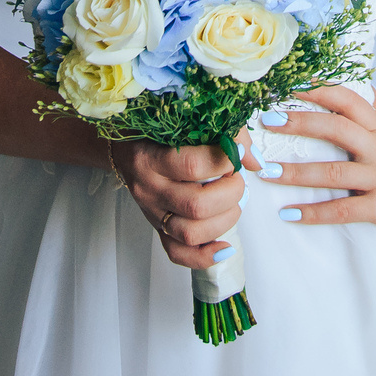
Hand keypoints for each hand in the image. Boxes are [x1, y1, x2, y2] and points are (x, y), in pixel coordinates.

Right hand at [112, 137, 244, 270]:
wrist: (122, 149)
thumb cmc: (152, 130)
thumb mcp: (179, 120)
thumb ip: (221, 131)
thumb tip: (254, 160)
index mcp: (150, 158)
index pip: (192, 166)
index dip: (224, 160)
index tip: (237, 151)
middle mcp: (149, 189)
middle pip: (196, 205)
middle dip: (230, 193)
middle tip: (237, 178)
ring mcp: (152, 213)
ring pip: (190, 233)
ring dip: (224, 221)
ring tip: (234, 203)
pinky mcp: (157, 229)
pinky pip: (178, 253)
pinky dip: (205, 256)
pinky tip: (224, 247)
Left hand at [245, 86, 375, 249]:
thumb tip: (357, 82)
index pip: (348, 98)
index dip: (319, 89)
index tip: (288, 84)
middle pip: (336, 126)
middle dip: (300, 122)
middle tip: (268, 120)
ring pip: (334, 170)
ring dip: (297, 172)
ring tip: (267, 172)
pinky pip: (344, 209)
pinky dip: (315, 212)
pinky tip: (290, 214)